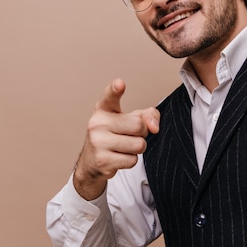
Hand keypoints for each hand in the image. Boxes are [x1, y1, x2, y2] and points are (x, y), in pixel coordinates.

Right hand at [73, 78, 159, 199]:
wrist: (92, 162)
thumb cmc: (115, 136)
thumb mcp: (130, 120)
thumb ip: (148, 115)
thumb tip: (154, 127)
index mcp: (104, 109)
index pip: (109, 96)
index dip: (115, 90)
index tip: (120, 84)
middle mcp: (98, 123)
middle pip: (138, 125)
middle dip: (142, 133)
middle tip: (131, 135)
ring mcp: (98, 142)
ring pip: (138, 145)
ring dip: (138, 148)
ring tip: (125, 147)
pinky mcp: (102, 160)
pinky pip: (132, 160)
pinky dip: (131, 160)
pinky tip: (119, 157)